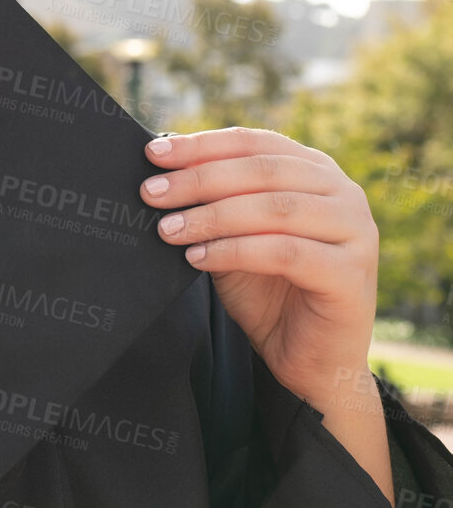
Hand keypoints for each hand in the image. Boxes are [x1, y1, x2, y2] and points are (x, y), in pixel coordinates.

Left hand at [138, 126, 378, 412]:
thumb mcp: (235, 240)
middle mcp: (344, 194)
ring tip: (169, 229)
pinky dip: (235, 251)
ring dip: (213, 216)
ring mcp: (355, 232)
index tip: (154, 152)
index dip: (203, 145)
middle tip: (152, 192)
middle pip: (262, 170)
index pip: (256, 143)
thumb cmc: (272, 297)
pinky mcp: (351, 274)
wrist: (309, 363)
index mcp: (317, 173)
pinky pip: (284, 252)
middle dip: (200, 178)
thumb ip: (214, 205)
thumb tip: (162, 172)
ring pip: (274, 209)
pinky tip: (198, 259)